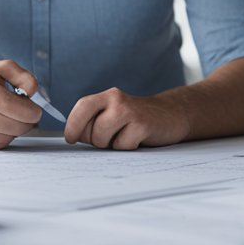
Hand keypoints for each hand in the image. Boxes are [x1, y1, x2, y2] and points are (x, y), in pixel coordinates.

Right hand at [0, 60, 42, 149]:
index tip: (36, 111)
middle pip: (14, 125)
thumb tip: (32, 91)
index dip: (30, 111)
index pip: (11, 106)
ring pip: (8, 137)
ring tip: (7, 118)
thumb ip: (20, 75)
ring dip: (15, 129)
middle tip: (25, 115)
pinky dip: (4, 137)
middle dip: (27, 121)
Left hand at [65, 87, 191, 150]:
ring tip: (125, 136)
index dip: (72, 127)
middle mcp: (116, 100)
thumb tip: (72, 138)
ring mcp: (129, 111)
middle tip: (111, 136)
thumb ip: (94, 120)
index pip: (80, 108)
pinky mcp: (142, 125)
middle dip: (94, 140)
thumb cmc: (136, 120)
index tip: (71, 139)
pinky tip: (138, 139)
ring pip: (101, 139)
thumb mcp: (114, 113)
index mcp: (106, 96)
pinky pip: (121, 146)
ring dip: (111, 145)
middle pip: (88, 131)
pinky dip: (127, 148)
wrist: (172, 115)